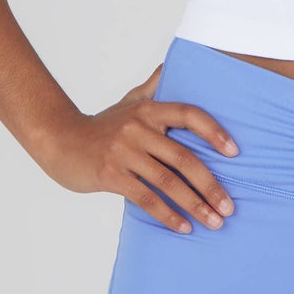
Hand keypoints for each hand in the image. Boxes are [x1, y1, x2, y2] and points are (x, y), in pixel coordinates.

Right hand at [38, 63, 239, 232]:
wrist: (58, 140)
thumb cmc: (100, 126)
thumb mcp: (128, 101)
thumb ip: (153, 86)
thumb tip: (173, 66)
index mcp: (148, 109)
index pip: (189, 114)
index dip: (214, 132)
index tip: (235, 153)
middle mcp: (138, 128)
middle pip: (184, 157)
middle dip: (210, 185)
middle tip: (229, 207)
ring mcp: (124, 151)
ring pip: (168, 181)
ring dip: (195, 205)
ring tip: (214, 222)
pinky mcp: (110, 174)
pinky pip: (146, 198)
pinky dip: (167, 215)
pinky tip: (184, 228)